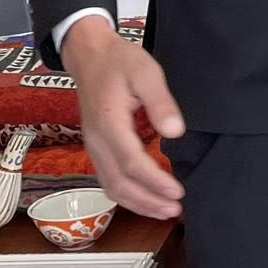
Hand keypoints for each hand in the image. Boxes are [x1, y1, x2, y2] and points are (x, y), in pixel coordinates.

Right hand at [63, 16, 186, 217]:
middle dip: (148, 202)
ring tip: (164, 211)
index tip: (178, 192)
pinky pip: (108, 180)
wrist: (89, 55)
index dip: (155, 182)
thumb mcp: (146, 72)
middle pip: (119, 184)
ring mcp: (93, 147)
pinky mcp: (96, 148)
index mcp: (109, 123)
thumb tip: (175, 132)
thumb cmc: (119, 61)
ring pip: (111, 187)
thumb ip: (160, 102)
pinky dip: (127, 195)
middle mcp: (97, 141)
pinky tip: (146, 199)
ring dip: (138, 204)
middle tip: (176, 210)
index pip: (131, 163)